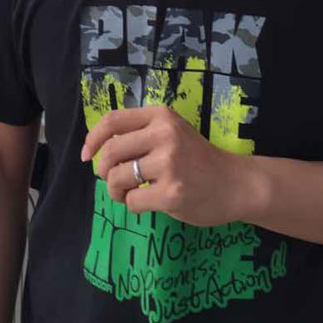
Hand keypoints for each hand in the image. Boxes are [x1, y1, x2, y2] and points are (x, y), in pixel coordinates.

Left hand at [80, 105, 249, 226]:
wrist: (235, 184)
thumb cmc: (198, 160)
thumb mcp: (172, 133)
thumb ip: (141, 134)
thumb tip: (98, 149)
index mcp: (161, 116)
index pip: (113, 120)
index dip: (93, 139)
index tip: (86, 156)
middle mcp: (164, 135)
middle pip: (111, 152)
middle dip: (103, 171)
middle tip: (113, 181)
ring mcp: (169, 164)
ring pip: (116, 178)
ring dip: (116, 191)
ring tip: (131, 193)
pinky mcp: (171, 193)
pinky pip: (132, 201)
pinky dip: (133, 206)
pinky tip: (149, 202)